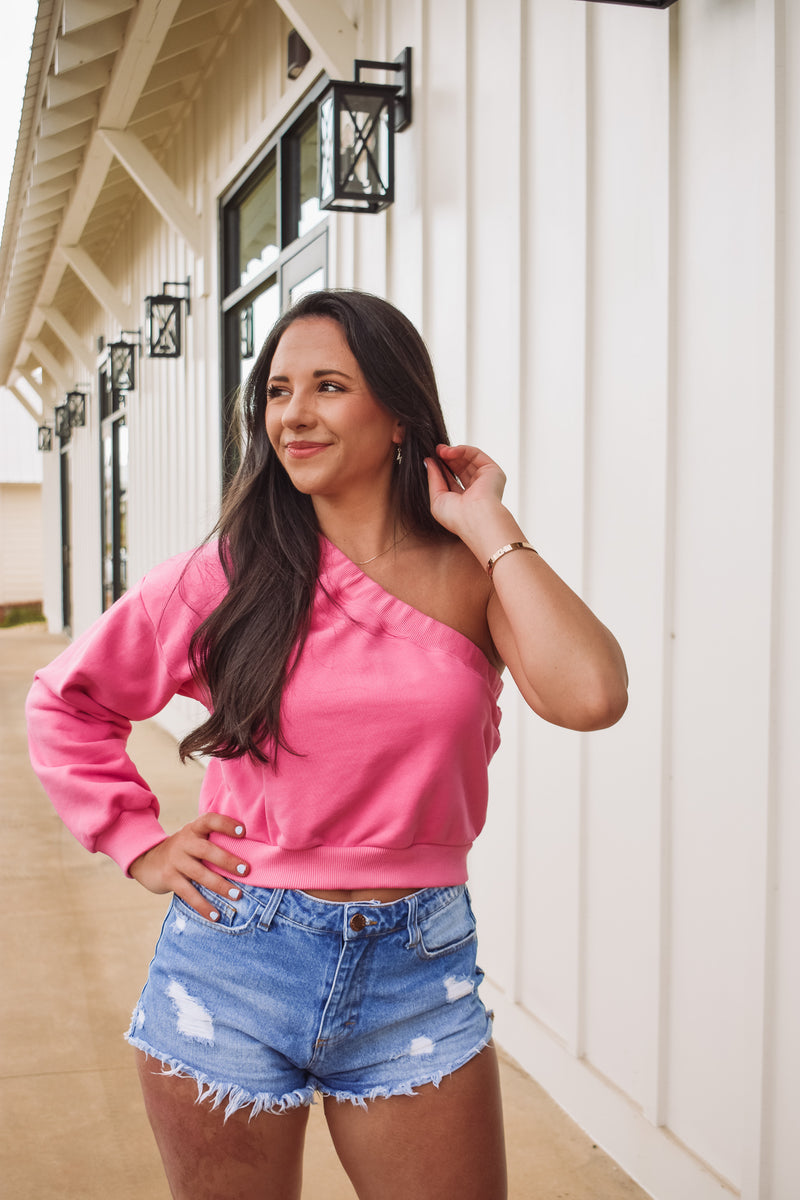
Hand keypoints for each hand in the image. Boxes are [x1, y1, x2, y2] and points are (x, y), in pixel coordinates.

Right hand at [129, 812, 248, 921]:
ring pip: (200, 874)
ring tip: (237, 895)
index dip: (226, 824)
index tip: (243, 831)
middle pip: (207, 850)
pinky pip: (188, 894)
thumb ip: (214, 839)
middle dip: (227, 861)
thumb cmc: (184, 849)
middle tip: (246, 870)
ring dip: (220, 886)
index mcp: (194, 828)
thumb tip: (251, 852)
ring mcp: (175, 860)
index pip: (210, 820)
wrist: (148, 860)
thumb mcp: (195, 837)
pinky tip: (216, 915)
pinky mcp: (169, 878)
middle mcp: (184, 842)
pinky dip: (203, 906)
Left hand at [424, 444, 507, 545]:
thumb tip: (428, 461)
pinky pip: (476, 454)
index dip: (442, 468)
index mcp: (464, 500)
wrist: (475, 518)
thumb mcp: (437, 498)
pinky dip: (462, 450)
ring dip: (453, 452)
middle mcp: (477, 489)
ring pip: (468, 459)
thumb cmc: (457, 517)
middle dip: (447, 458)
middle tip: (436, 451)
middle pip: (460, 467)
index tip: (431, 459)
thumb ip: (433, 479)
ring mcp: (485, 479)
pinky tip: (449, 452)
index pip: (452, 479)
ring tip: (440, 451)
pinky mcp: (492, 470)